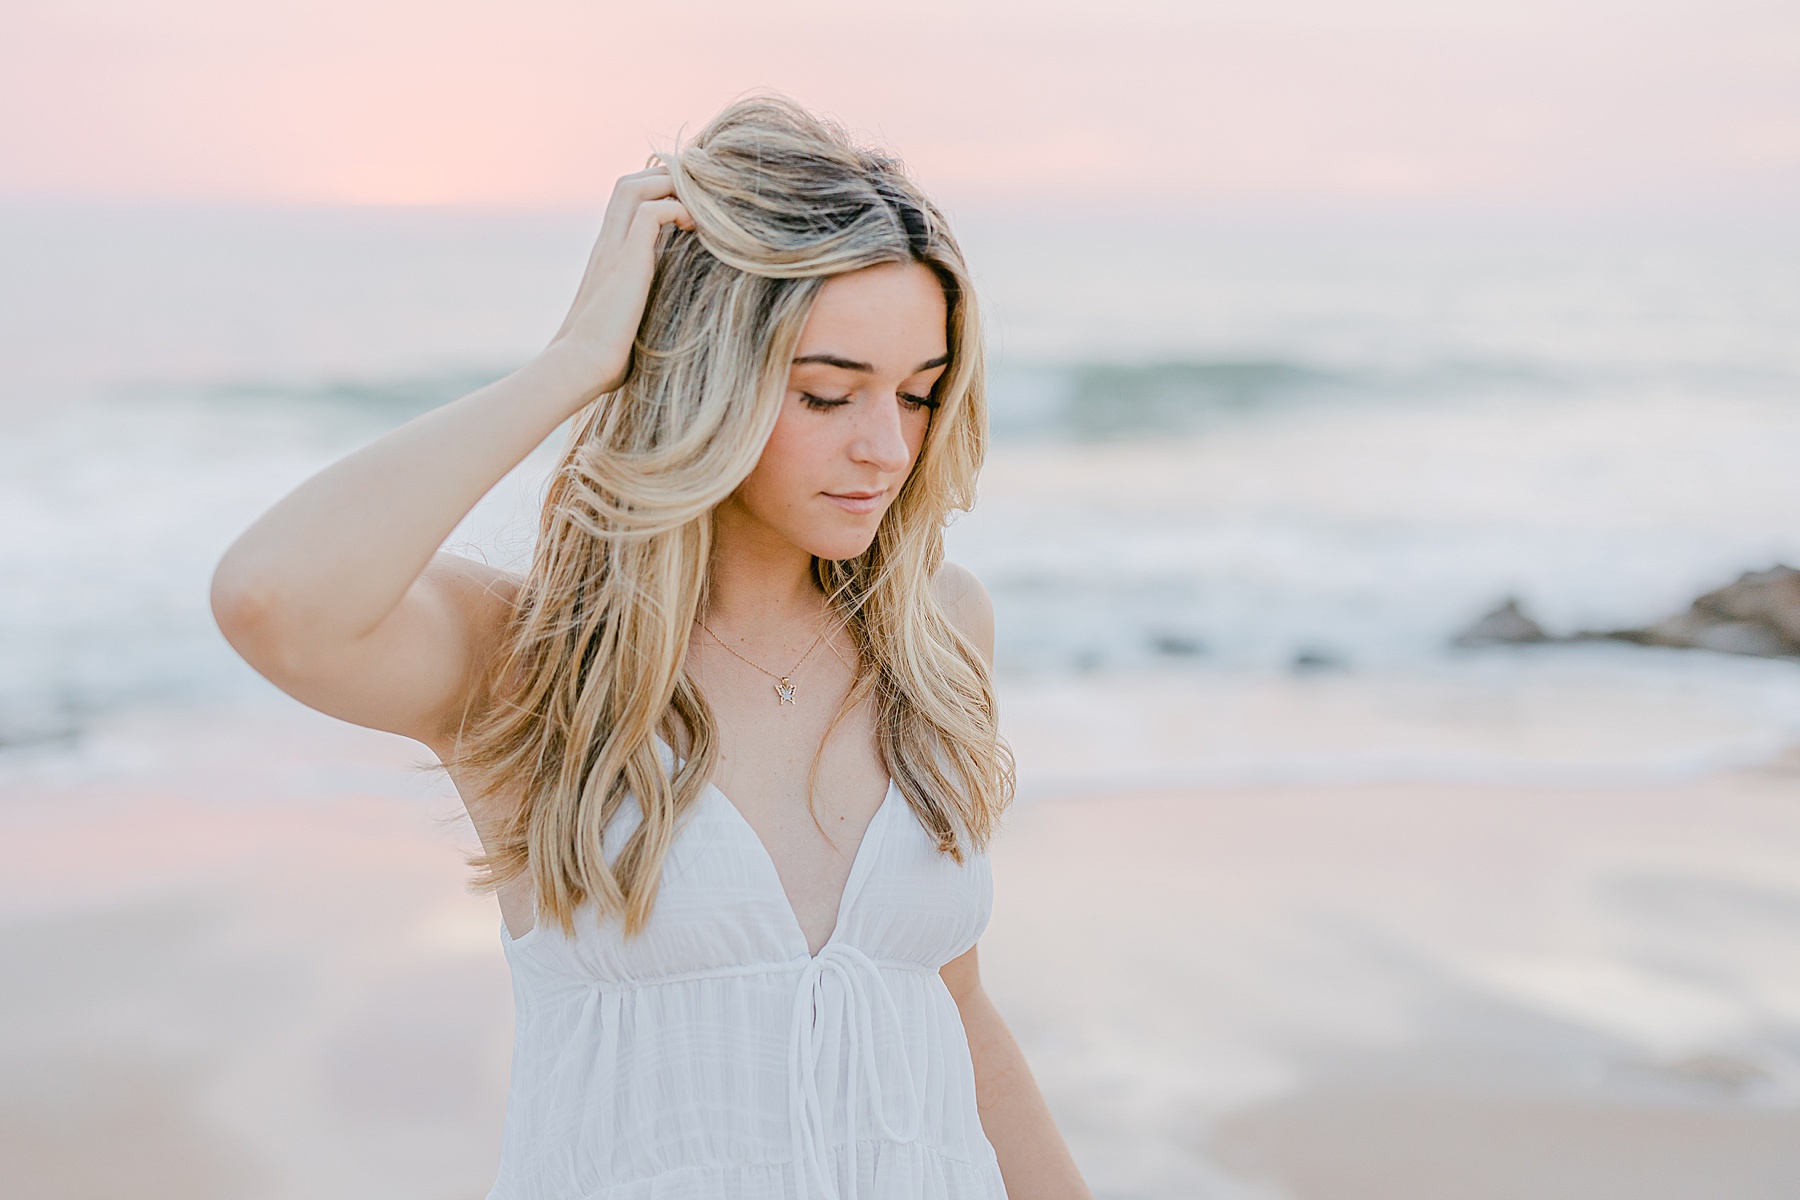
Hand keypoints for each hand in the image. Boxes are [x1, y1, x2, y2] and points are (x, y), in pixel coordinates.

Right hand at [547, 165, 694, 395]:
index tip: (688, 212)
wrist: (580, 367)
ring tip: (696, 212)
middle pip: (629, 184)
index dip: (656, 195)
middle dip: (666, 182)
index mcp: (607, 257)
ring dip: (670, 188)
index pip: (625, 203)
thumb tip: (666, 328)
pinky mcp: (626, 261)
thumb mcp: (628, 324)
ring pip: (635, 187)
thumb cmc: (603, 360)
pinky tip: (692, 229)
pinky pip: (651, 212)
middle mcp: (606, 245)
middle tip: (697, 205)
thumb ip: (641, 311)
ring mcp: (613, 249)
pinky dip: (675, 209)